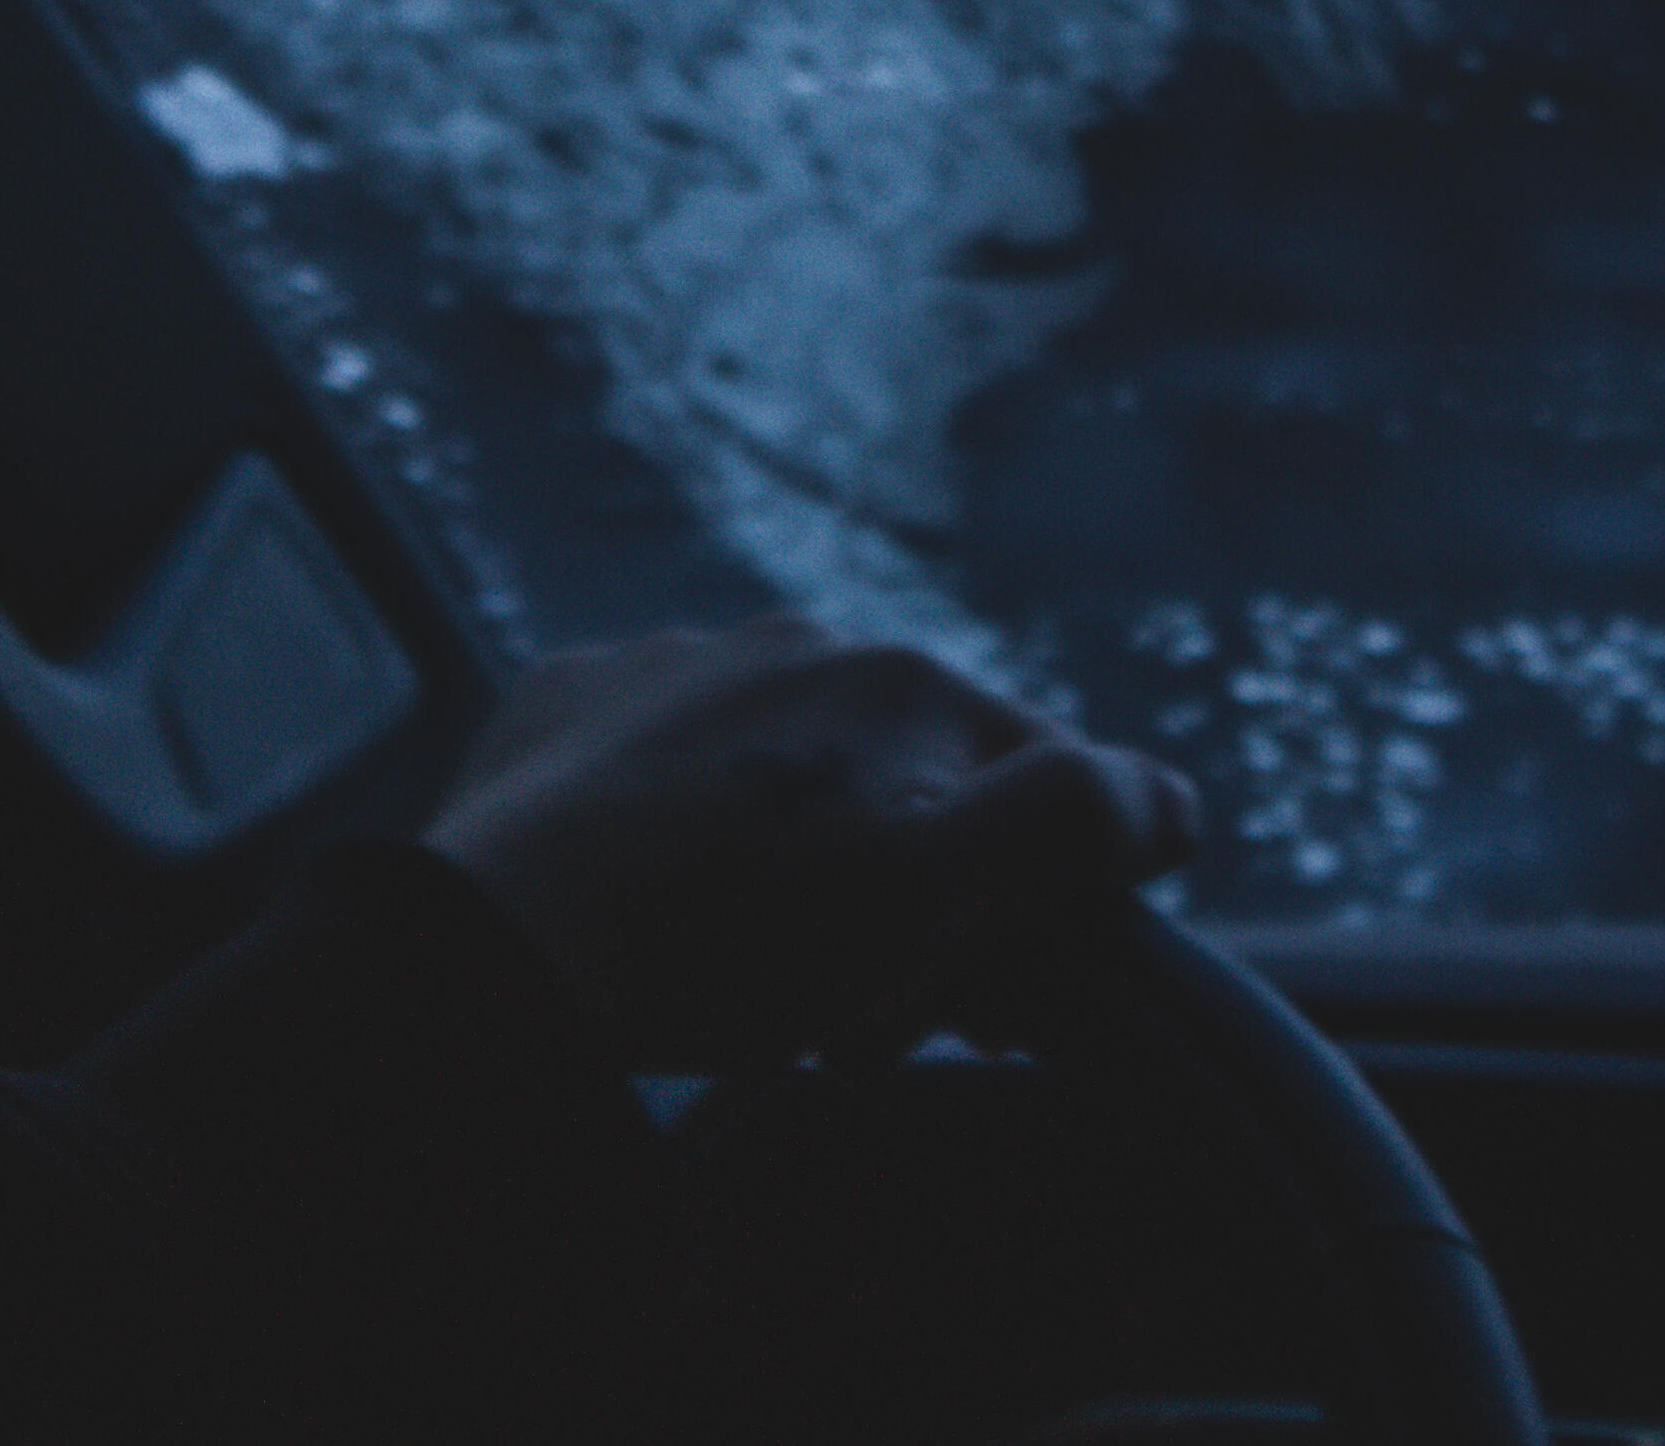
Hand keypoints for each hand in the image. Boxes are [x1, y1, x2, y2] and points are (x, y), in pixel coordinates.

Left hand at [422, 614, 1198, 1068]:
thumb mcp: (937, 901)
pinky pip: (663, 769)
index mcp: (905, 683)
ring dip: (798, 875)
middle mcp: (797, 638)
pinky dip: (680, 837)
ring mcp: (673, 663)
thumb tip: (1163, 795)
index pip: (1045, 791)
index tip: (974, 1011)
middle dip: (910, 904)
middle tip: (856, 1026)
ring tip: (752, 987)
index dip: (1036, 911)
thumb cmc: (729, 940)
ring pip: (787, 777)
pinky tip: (654, 914)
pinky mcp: (569, 704)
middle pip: (910, 788)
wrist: (501, 947)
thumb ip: (1071, 826)